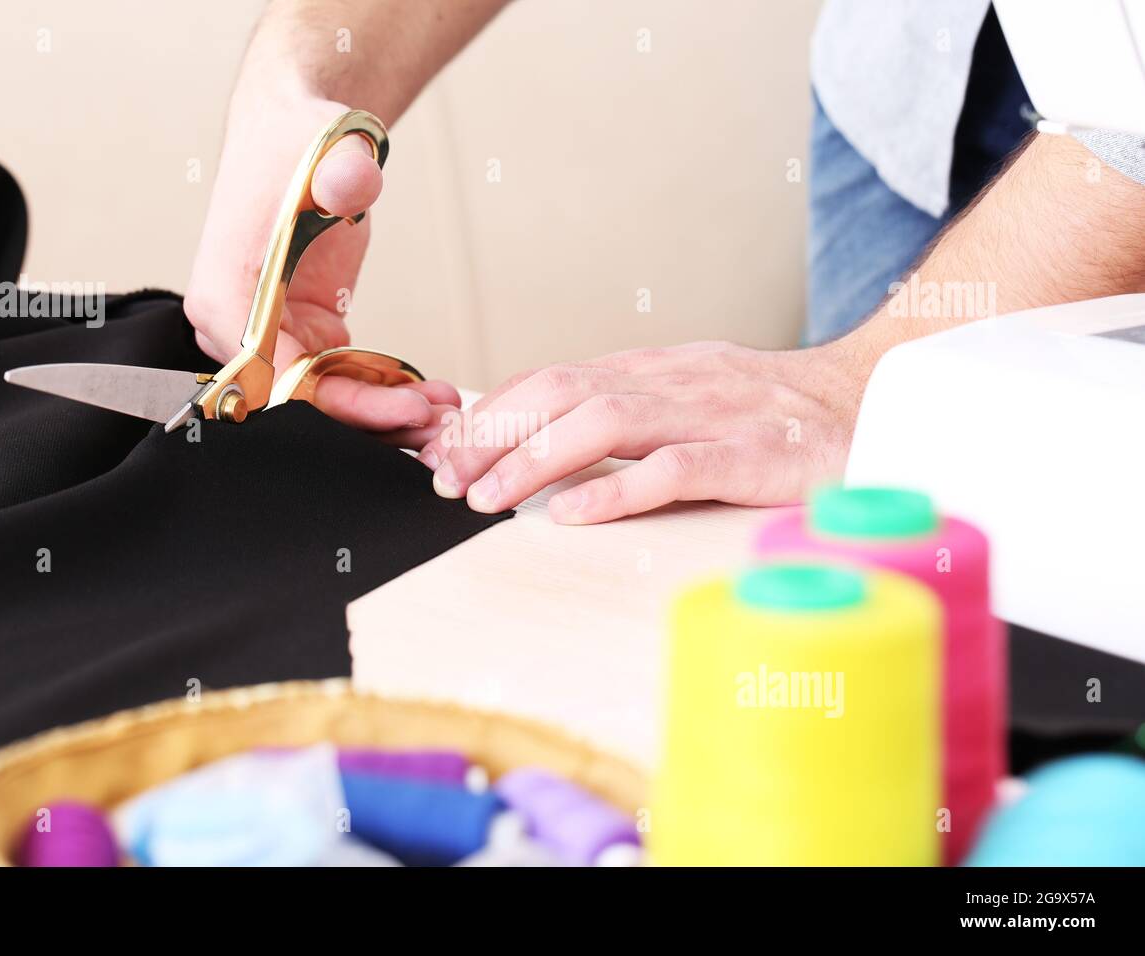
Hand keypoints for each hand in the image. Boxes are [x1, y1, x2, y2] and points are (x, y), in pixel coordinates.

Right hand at [184, 94, 458, 441]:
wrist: (296, 131)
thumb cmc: (297, 142)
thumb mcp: (323, 153)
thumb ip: (341, 174)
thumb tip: (351, 186)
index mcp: (225, 294)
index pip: (274, 374)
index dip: (338, 399)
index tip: (400, 406)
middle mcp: (237, 327)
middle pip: (302, 396)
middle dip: (372, 415)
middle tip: (435, 419)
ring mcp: (271, 333)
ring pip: (325, 396)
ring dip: (383, 411)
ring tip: (444, 413)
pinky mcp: (302, 332)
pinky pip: (339, 378)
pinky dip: (380, 389)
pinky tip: (427, 393)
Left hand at [415, 340, 867, 523]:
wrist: (872, 399)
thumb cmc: (773, 408)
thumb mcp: (689, 392)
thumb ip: (627, 408)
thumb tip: (546, 434)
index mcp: (654, 367)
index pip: (553, 379)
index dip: (493, 412)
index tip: (446, 448)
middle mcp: (674, 381)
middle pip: (563, 394)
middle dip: (495, 435)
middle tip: (446, 479)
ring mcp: (714, 415)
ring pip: (606, 424)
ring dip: (535, 460)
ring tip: (488, 496)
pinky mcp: (754, 456)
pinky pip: (677, 469)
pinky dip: (619, 491)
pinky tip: (574, 515)